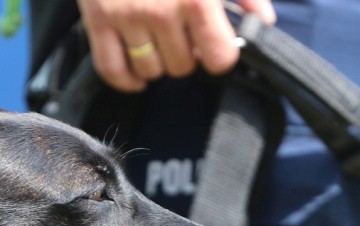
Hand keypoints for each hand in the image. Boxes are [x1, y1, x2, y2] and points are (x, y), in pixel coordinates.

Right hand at [78, 0, 276, 92]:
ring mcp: (127, 17)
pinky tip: (137, 72)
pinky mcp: (98, 20)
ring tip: (158, 40)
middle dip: (186, 55)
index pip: (219, 59)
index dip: (219, 54)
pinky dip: (126, 79)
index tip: (214, 44)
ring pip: (150, 71)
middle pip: (182, 67)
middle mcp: (161, 12)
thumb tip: (261, 23)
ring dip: (156, 62)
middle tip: (181, 33)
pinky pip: (112, 71)